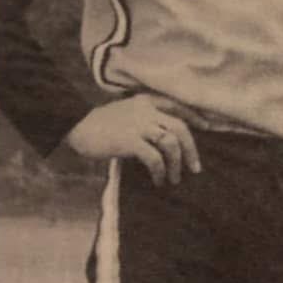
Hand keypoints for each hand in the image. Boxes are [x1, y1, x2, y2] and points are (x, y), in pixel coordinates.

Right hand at [65, 93, 203, 186]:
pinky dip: (160, 171)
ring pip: (171, 143)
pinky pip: (154, 158)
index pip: (178, 105)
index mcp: (146, 101)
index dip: (194, 116)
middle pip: (180, 127)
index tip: (206, 127)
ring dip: (176, 164)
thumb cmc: (100, 123)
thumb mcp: (126, 113)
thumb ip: (146, 119)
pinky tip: (159, 180)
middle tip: (195, 168)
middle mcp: (146, 110)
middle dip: (191, 149)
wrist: (76, 126)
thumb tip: (167, 140)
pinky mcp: (130, 141)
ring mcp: (138, 125)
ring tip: (174, 179)